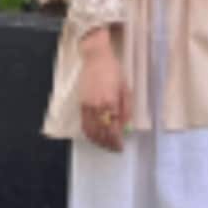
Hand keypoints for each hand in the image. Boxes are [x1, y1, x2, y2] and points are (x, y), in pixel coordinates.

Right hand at [79, 33, 131, 151]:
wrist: (96, 58)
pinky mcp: (81, 103)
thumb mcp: (125, 88)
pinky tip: (94, 137)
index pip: (113, 128)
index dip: (117, 140)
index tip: (121, 147)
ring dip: (98, 141)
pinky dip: (89, 133)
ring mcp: (88, 105)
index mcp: (111, 102)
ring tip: (105, 145)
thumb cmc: (114, 70)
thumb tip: (126, 126)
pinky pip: (83, 123)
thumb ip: (126, 108)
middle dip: (108, 143)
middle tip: (114, 149)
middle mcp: (98, 106)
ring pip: (91, 130)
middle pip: (102, 132)